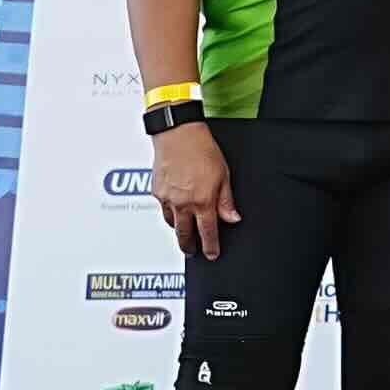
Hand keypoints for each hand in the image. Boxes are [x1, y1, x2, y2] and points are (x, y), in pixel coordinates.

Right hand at [148, 123, 232, 257]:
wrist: (178, 134)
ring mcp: (167, 199)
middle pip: (185, 235)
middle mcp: (183, 203)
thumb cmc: (202, 149)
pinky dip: (170, 215)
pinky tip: (174, 213)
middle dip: (190, 247)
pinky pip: (164, 210)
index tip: (212, 254)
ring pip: (172, 224)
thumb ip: (226, 200)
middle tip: (194, 252)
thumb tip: (233, 218)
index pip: (208, 232)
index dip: (211, 246)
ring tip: (184, 235)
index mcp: (202, 201)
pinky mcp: (156, 192)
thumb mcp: (224, 175)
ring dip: (179, 231)